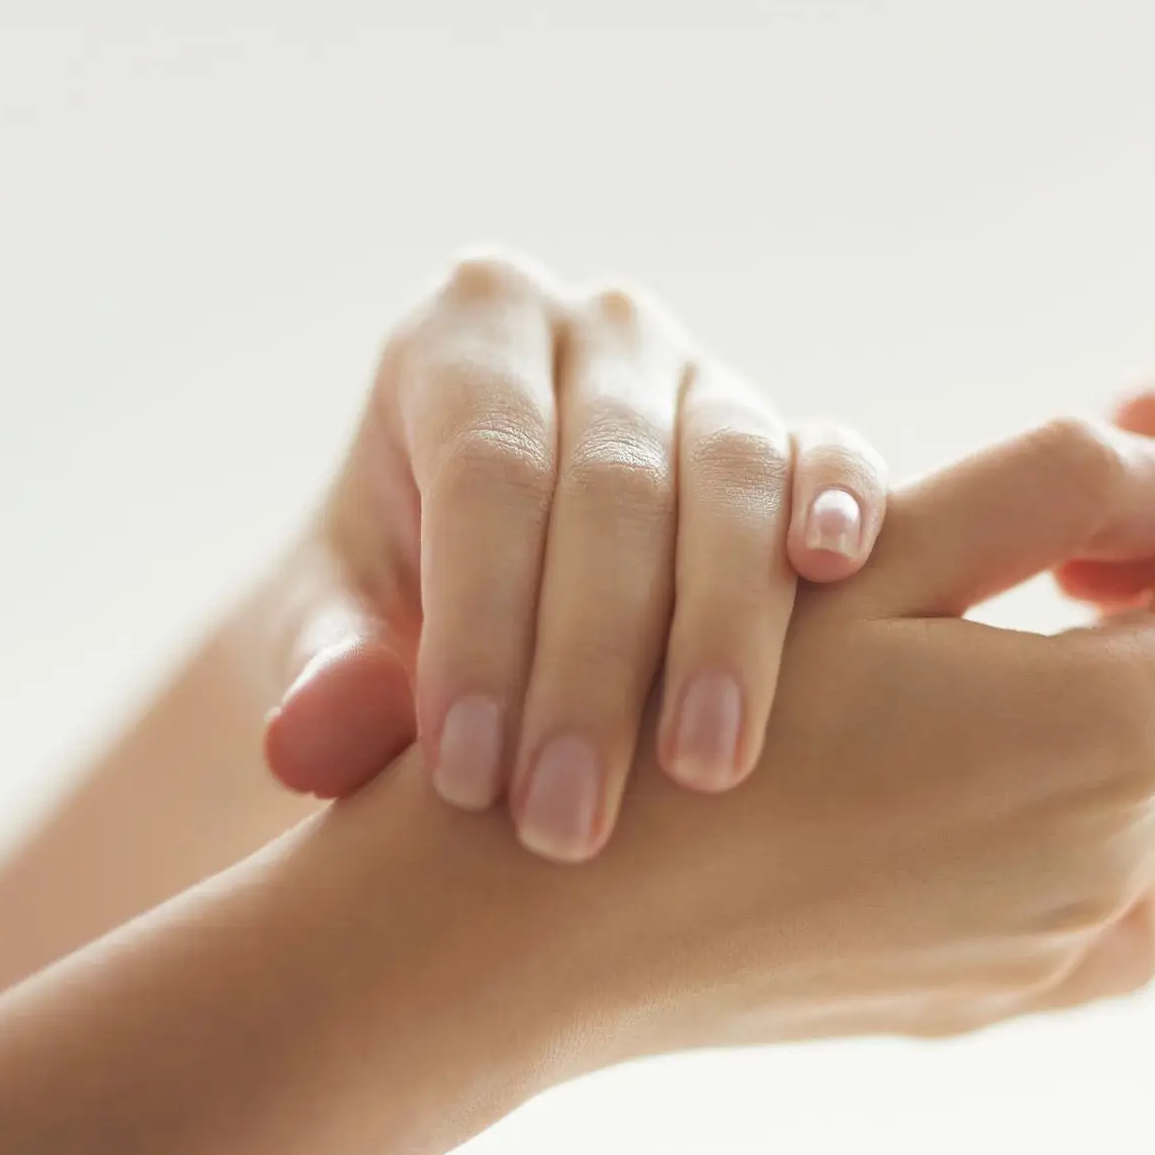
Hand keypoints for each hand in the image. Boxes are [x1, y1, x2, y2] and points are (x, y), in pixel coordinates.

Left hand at [265, 251, 892, 862]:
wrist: (496, 597)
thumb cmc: (396, 606)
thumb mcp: (332, 629)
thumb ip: (321, 672)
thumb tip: (314, 738)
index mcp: (462, 336)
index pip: (485, 473)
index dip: (481, 626)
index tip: (467, 780)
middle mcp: (594, 330)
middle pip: (613, 484)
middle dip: (590, 667)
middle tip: (565, 824)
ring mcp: (705, 377)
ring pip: (733, 476)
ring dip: (723, 631)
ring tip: (701, 772)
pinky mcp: (795, 438)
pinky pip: (831, 455)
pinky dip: (840, 505)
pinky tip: (837, 575)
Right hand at [316, 413, 1154, 1059]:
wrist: (543, 912)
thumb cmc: (685, 693)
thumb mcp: (878, 549)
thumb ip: (1070, 485)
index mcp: (1117, 728)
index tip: (1099, 482)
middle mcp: (1118, 859)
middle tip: (1053, 548)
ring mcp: (1054, 945)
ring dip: (1136, 704)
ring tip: (1005, 650)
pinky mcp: (988, 995)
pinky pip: (1113, 902)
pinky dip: (1091, 823)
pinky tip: (984, 781)